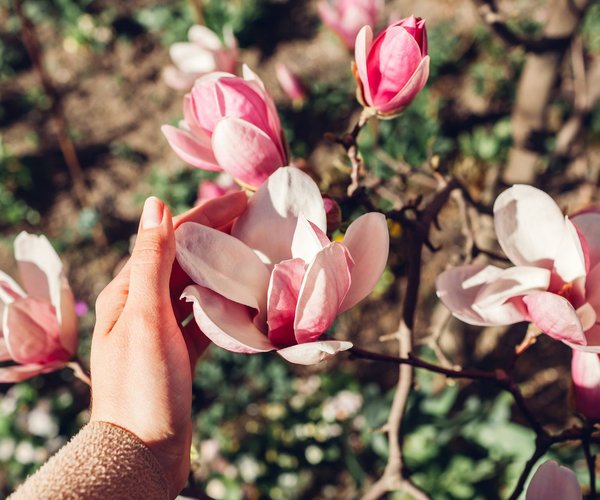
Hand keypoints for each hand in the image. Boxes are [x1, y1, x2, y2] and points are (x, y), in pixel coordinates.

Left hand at [89, 193, 246, 496]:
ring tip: (254, 250)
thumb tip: (156, 204)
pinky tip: (246, 298)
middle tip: (255, 217)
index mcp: (128, 289)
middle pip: (185, 258)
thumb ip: (152, 260)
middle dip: (218, 234)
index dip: (206, 214)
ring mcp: (162, 327)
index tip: (242, 198)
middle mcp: (142, 303)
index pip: (170, 237)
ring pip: (196, 285)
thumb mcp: (145, 317)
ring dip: (223, 265)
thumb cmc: (143, 385)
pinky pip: (205, 316)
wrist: (142, 453)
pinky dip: (225, 303)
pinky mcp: (179, 350)